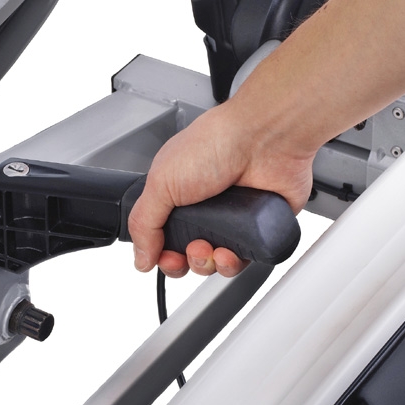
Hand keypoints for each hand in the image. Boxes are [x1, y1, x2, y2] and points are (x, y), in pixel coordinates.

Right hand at [128, 94, 315, 278]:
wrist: (264, 140)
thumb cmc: (218, 144)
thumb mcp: (161, 182)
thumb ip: (143, 222)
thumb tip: (140, 257)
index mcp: (176, 194)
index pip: (161, 237)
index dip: (160, 253)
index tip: (163, 256)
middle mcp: (203, 207)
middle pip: (186, 255)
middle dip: (183, 262)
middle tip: (188, 251)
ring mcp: (232, 219)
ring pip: (214, 263)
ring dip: (207, 264)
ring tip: (210, 248)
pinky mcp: (257, 229)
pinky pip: (243, 260)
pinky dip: (234, 263)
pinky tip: (230, 251)